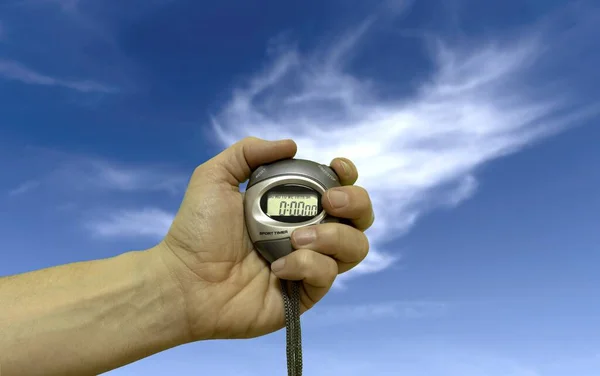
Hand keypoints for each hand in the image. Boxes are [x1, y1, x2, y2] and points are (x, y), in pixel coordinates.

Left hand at [152, 137, 373, 340]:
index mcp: (291, 205)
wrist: (184, 280)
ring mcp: (309, 264)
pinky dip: (307, 265)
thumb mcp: (214, 176)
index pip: (338, 188)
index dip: (347, 176)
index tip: (338, 168)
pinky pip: (327, 275)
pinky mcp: (305, 293)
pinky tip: (277, 267)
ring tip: (297, 238)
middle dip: (355, 202)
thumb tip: (292, 144)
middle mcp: (307, 233)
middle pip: (359, 217)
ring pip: (355, 247)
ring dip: (333, 236)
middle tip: (329, 201)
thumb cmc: (196, 230)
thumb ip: (248, 151)